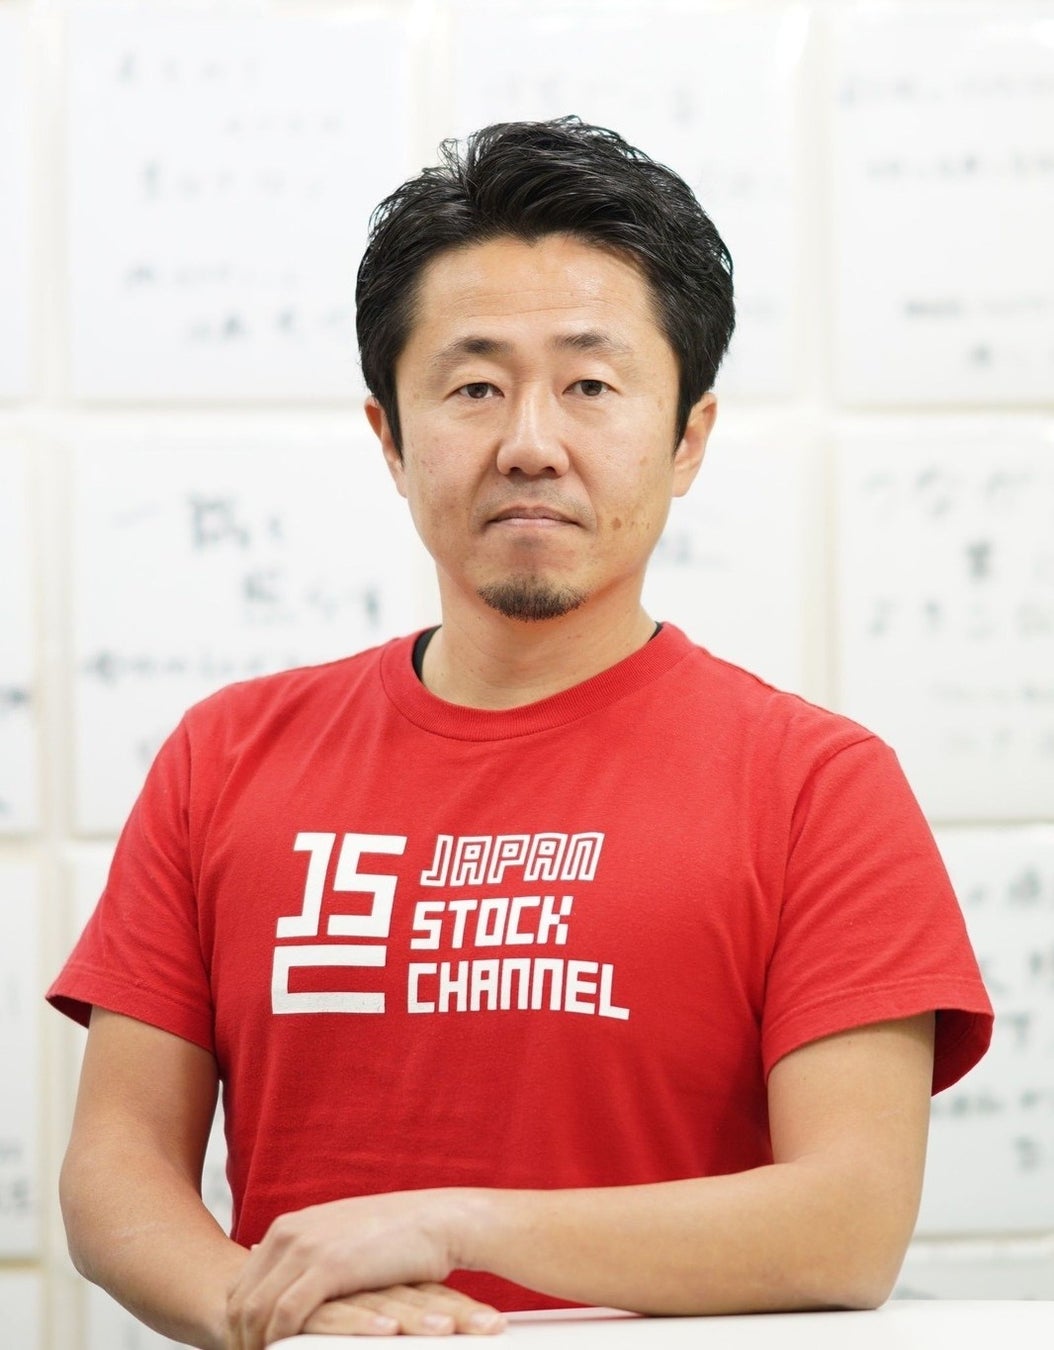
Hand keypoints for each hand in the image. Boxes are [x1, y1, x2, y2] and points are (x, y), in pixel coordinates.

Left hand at [225, 1189, 467, 1347]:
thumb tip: (286, 1277)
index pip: (242, 1284)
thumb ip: (310, 1252)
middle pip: (240, 1299)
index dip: (238, 1323)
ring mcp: (306, 1248)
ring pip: (256, 1310)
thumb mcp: (341, 1237)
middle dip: (239, 1338)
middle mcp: (289, 1233)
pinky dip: (278, 1343)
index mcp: (289, 1227)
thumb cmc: (396, 1235)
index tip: (247, 1349)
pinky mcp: (328, 1267)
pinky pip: (285, 1315)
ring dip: (256, 1345)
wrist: (436, 1220)